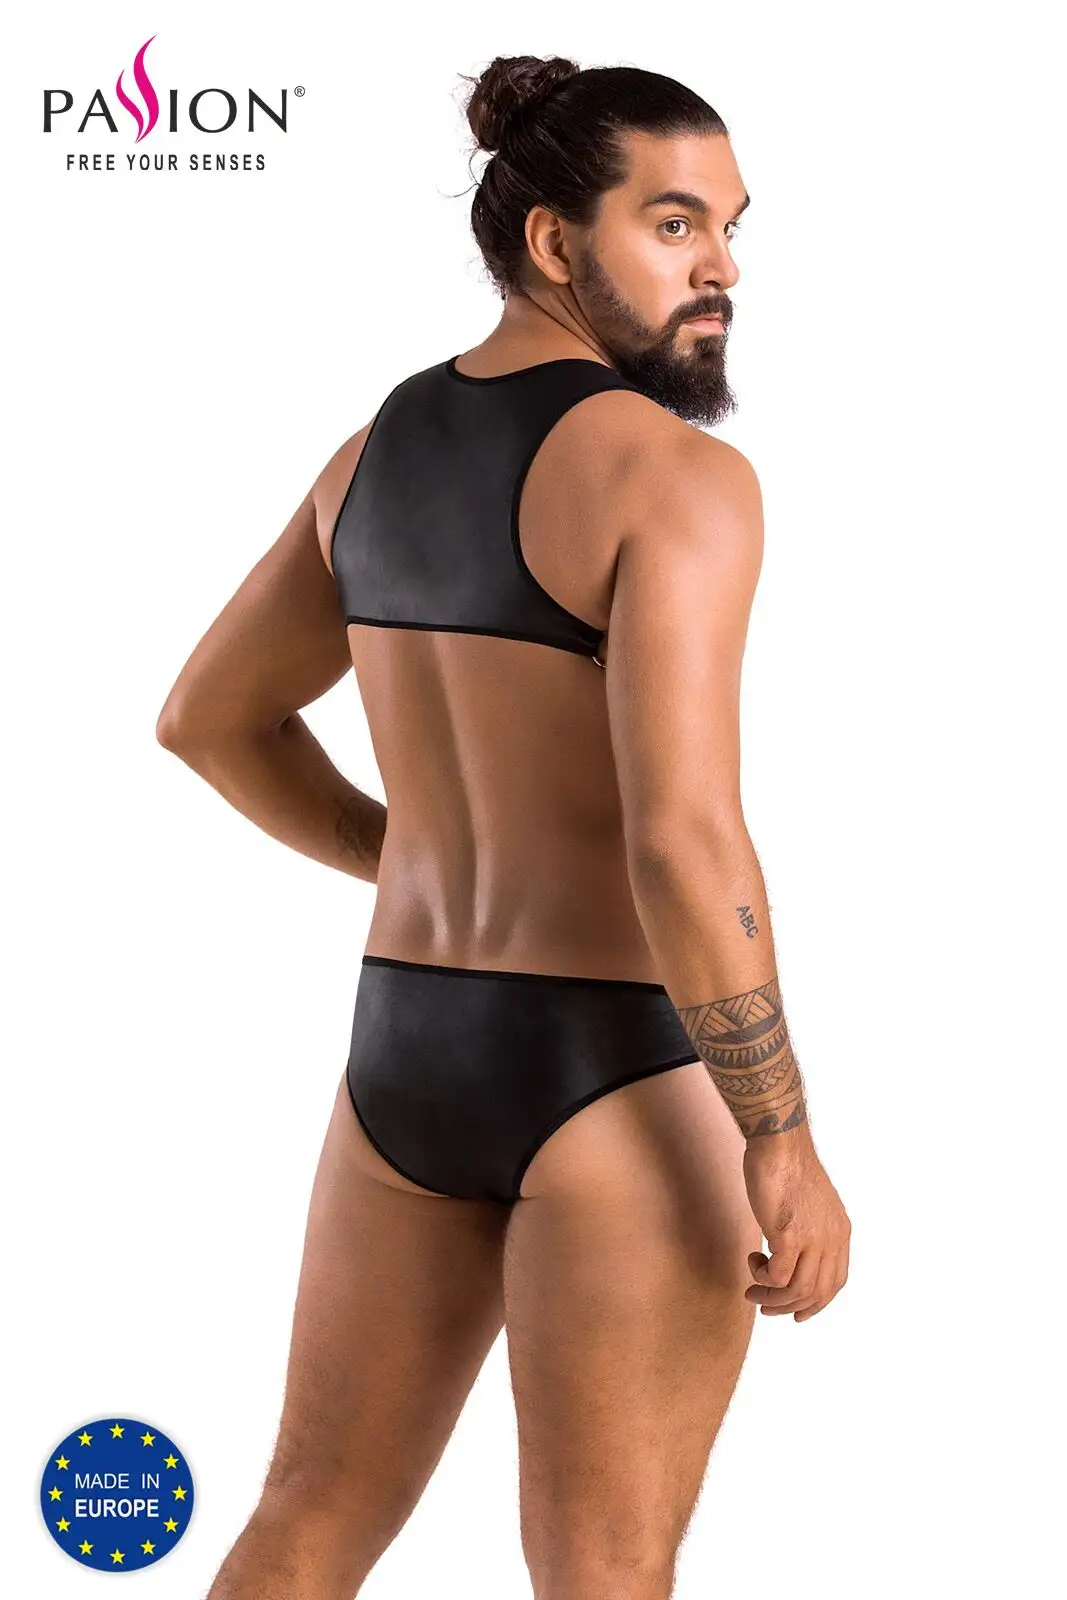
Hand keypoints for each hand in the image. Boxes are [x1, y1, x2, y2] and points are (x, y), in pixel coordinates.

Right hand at [742, 1128, 849, 1321]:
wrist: (779, 1145)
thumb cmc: (787, 1166)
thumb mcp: (811, 1203)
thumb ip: (811, 1228)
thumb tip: (794, 1252)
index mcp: (840, 1232)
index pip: (835, 1282)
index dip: (817, 1303)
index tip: (797, 1313)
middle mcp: (831, 1239)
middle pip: (816, 1292)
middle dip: (789, 1308)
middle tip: (764, 1306)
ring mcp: (812, 1239)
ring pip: (797, 1291)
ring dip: (771, 1299)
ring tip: (752, 1291)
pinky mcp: (789, 1236)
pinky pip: (778, 1276)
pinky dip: (762, 1278)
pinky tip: (753, 1260)